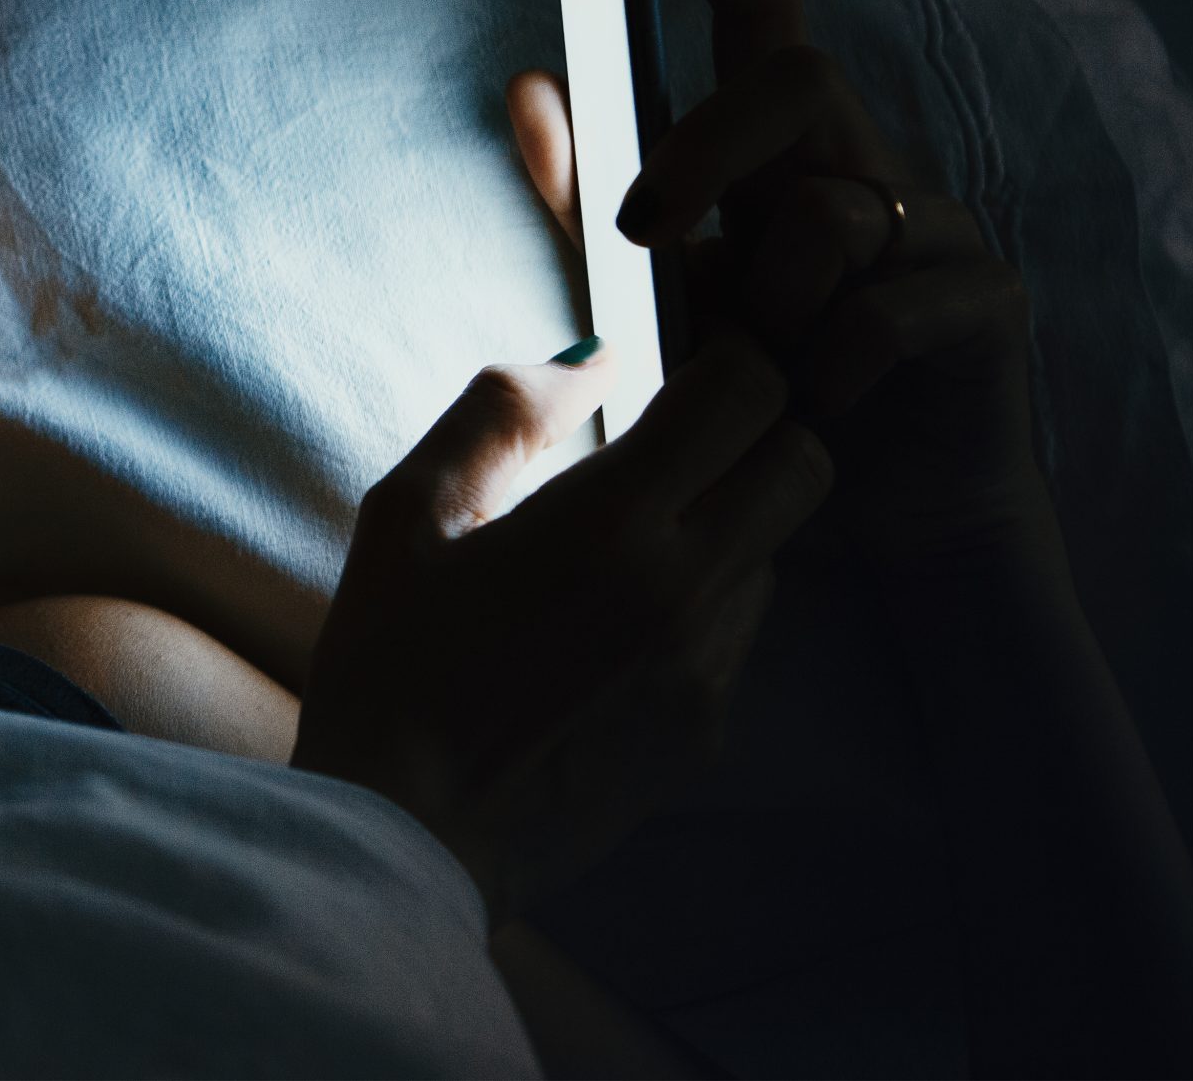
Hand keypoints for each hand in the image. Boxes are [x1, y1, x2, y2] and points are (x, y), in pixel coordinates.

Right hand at [292, 328, 828, 926]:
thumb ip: (501, 415)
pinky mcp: (708, 728)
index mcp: (610, 521)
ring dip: (728, 520)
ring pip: (778, 548)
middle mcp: (685, 588)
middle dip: (753, 433)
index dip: (724, 359)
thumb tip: (591, 355)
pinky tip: (614, 628)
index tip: (673, 369)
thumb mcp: (407, 516)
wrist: (405, 836)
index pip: (747, 392)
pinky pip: (742, 630)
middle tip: (671, 444)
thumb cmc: (388, 666)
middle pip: (804, 462)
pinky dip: (702, 602)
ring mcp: (709, 666)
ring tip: (626, 547)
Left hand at [506, 0, 1050, 572]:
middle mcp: (864, 167)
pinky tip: (823, 412)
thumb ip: (591, 196)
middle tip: (642, 232)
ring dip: (766, 304)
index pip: (759, 19)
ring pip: (829, 208)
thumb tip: (526, 83)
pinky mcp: (984, 303)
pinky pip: (884, 309)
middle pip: (793, 75)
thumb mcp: (653, 294)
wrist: (872, 529)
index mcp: (786, 156)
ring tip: (762, 379)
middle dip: (703, 142)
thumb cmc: (758, 405)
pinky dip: (827, 370)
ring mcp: (934, 229)